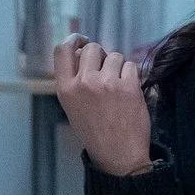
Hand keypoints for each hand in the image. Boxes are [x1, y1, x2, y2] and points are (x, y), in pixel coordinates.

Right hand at [54, 36, 153, 175]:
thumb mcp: (72, 108)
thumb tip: (85, 53)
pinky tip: (129, 92)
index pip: (62, 50)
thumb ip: (74, 81)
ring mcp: (106, 83)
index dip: (74, 40)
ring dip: (118, 67)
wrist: (118, 155)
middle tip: (106, 70)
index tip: (82, 41)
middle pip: (92, 48)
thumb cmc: (95, 132)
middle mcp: (83, 83)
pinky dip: (132, 76)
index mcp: (65, 89)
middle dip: (101, 55)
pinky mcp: (128, 86)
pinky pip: (131, 66)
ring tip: (118, 87)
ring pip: (114, 56)